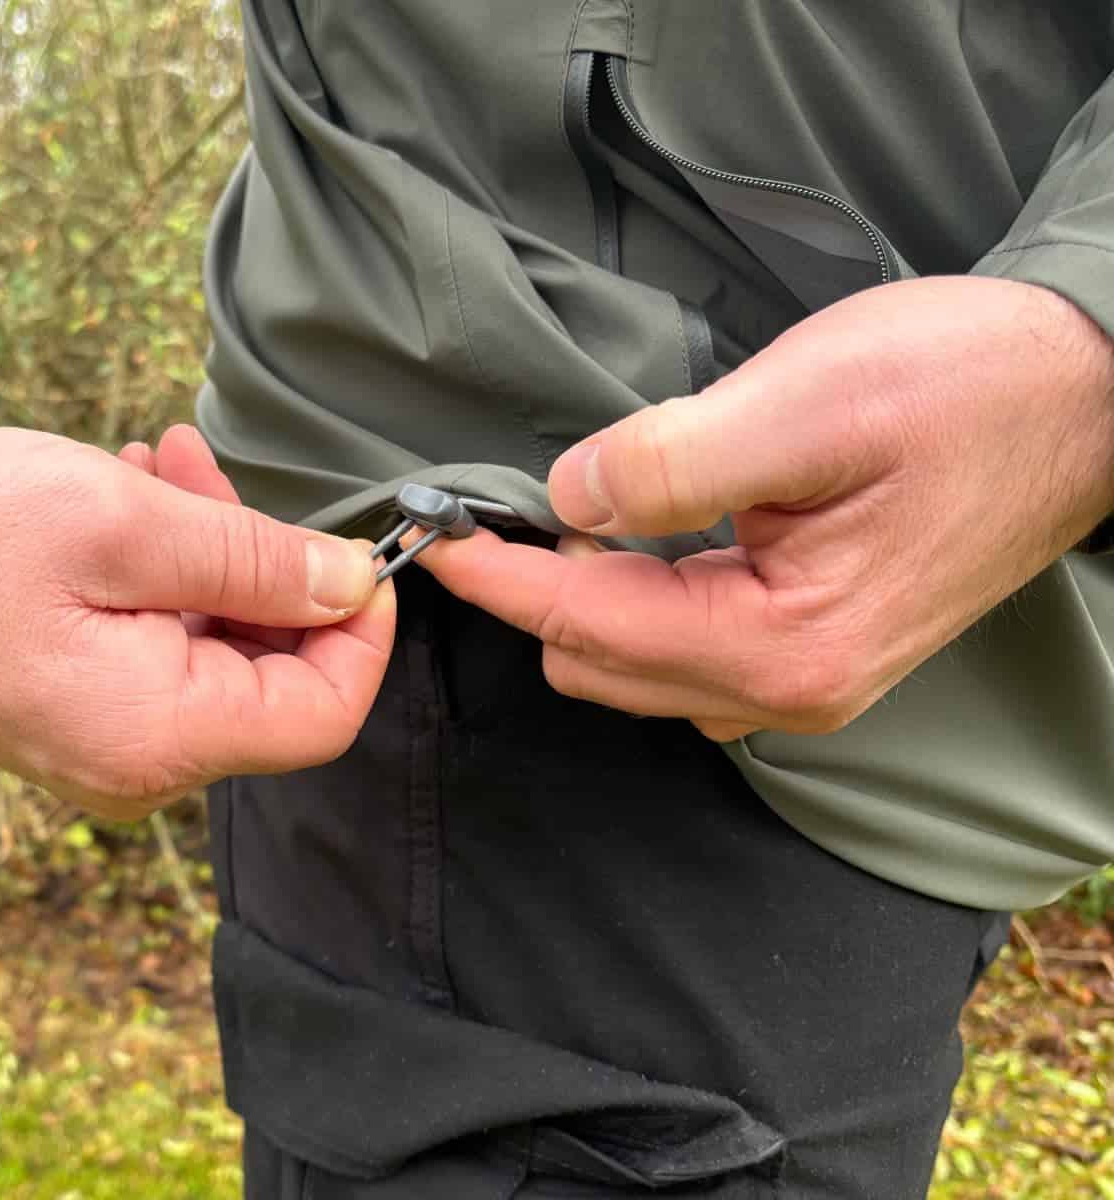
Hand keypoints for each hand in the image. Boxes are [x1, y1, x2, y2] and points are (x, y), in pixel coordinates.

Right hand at [0, 424, 394, 817]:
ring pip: (212, 653)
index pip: (323, 715)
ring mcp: (102, 745)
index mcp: (158, 738)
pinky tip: (131, 498)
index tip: (359, 547)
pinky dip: (164, 578)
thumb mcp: (129, 525)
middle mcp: (136, 767)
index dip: (363, 632)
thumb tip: (353, 584)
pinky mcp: (73, 712)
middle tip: (205, 464)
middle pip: (268, 679)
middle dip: (267, 565)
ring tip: (160, 461)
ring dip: (209, 554)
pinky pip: (157, 652)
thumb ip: (258, 560)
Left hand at [414, 276, 1113, 740]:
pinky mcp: (815, 650)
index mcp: (782, 646)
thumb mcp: (809, 403)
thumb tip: (567, 497)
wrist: (1090, 394)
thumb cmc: (969, 386)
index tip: (428, 536)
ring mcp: (805, 681)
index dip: (496, 578)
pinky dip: (634, 604)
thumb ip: (671, 462)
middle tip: (495, 508)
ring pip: (633, 665)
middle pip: (597, 664)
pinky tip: (635, 540)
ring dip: (582, 601)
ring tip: (562, 517)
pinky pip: (683, 651)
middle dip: (533, 595)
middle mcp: (789, 691)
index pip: (587, 626)